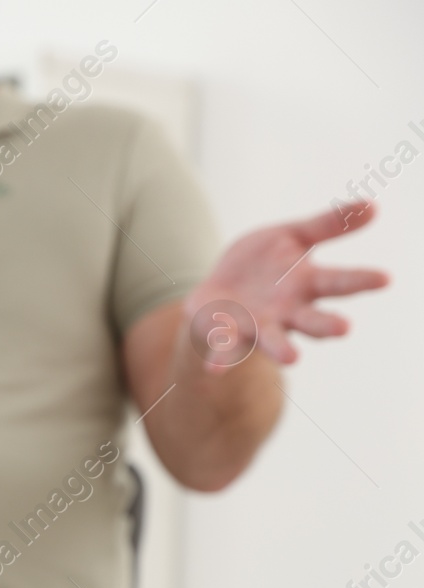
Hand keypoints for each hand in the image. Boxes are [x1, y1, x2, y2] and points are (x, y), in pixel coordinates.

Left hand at [186, 201, 388, 370]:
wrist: (219, 289)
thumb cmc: (263, 263)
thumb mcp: (292, 235)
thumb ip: (327, 224)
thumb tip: (374, 206)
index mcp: (306, 284)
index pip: (338, 282)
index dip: (361, 280)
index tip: (385, 278)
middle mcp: (288, 311)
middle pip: (312, 319)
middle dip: (326, 324)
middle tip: (344, 328)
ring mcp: (259, 325)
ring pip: (274, 340)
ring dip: (282, 349)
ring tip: (291, 359)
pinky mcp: (227, 333)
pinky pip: (225, 348)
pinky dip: (221, 360)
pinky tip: (215, 369)